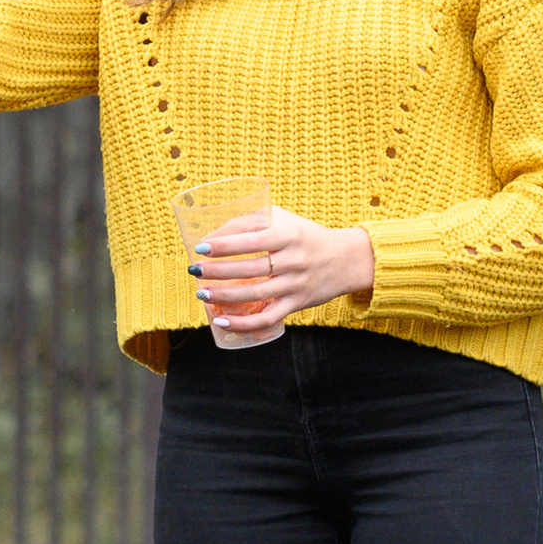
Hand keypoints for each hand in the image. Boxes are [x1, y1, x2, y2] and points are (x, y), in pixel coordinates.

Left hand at [189, 208, 376, 335]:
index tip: (201, 247)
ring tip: (202, 292)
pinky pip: (268, 318)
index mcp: (289, 234)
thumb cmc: (307, 236)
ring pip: (255, 294)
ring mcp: (296, 284)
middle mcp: (294, 259)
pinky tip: (222, 321)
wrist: (347, 259)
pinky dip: (243, 323)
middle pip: (250, 268)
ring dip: (224, 296)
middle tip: (195, 270)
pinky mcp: (297, 303)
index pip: (253, 239)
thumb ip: (252, 221)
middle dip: (217, 271)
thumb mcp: (284, 220)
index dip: (225, 244)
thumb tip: (214, 233)